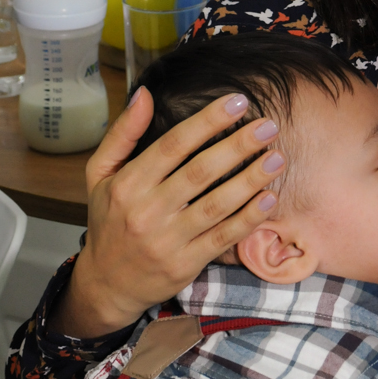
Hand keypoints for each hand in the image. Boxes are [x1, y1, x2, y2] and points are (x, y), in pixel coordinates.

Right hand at [51, 86, 285, 336]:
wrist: (107, 284)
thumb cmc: (109, 221)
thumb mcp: (100, 174)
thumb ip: (122, 133)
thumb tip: (144, 94)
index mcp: (128, 184)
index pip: (173, 145)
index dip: (207, 121)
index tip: (237, 101)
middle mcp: (147, 211)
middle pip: (200, 172)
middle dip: (238, 146)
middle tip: (268, 125)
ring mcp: (168, 240)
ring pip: (216, 205)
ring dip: (250, 180)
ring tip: (276, 158)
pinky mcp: (186, 264)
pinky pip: (223, 237)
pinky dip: (248, 218)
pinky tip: (269, 198)